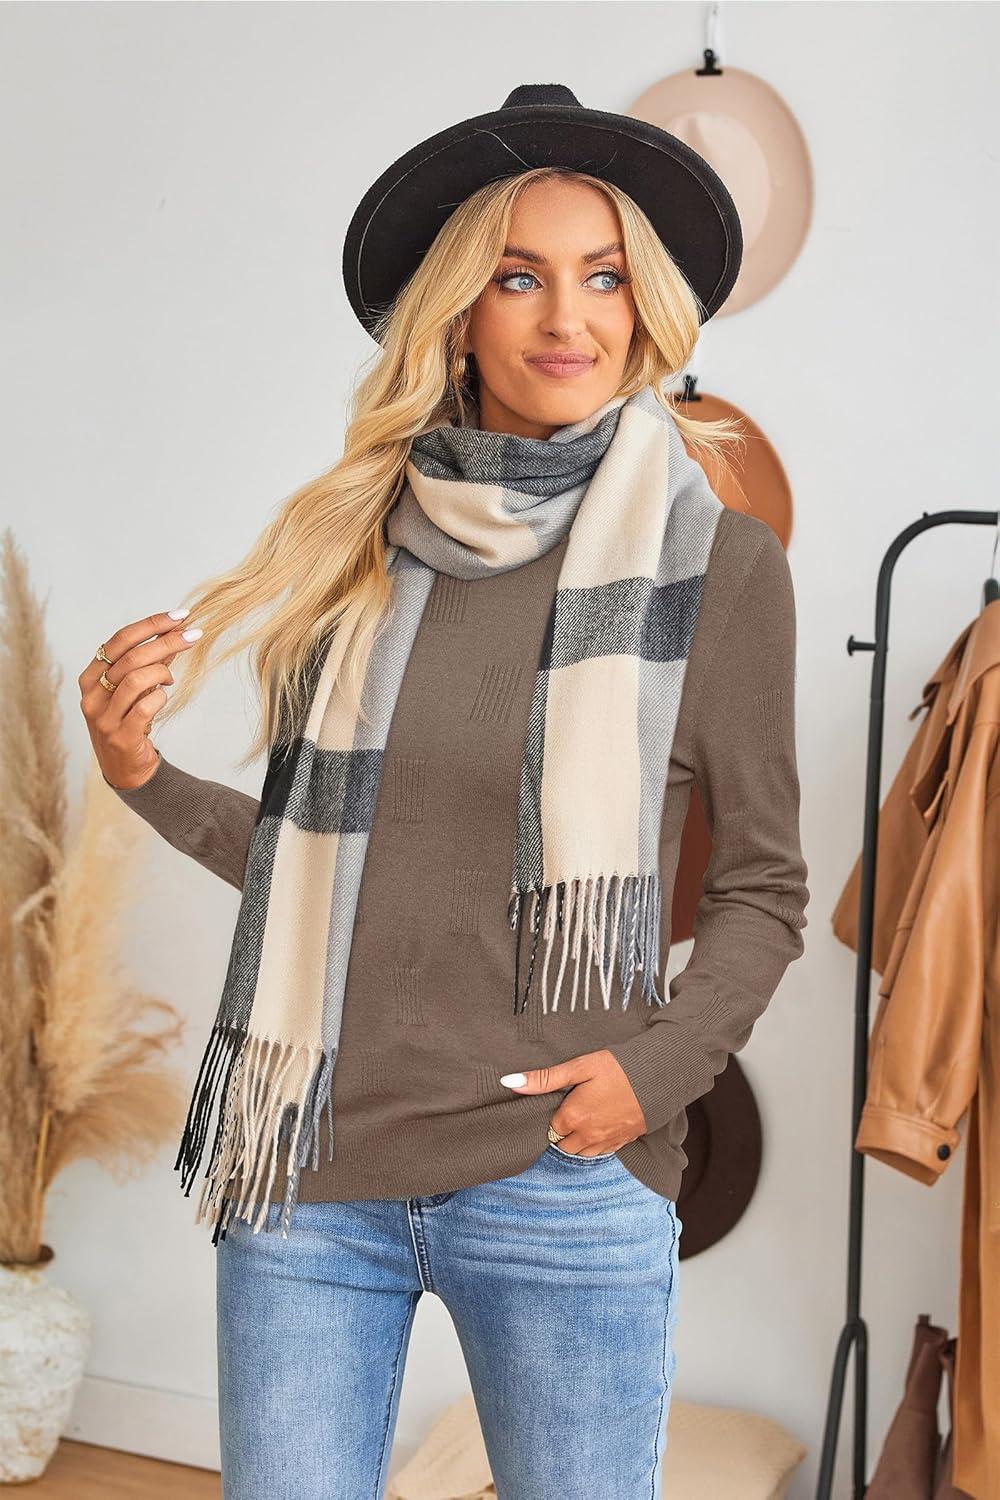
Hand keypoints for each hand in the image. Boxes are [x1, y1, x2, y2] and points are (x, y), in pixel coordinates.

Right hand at [79, 609, 201, 790]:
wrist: (125, 769)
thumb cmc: (129, 722)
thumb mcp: (135, 690)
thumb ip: (151, 663)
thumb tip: (176, 631)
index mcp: (90, 677)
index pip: (120, 640)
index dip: (151, 624)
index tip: (180, 615)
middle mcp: (92, 695)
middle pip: (131, 657)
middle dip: (167, 642)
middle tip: (194, 635)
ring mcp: (104, 717)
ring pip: (137, 679)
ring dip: (162, 673)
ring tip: (169, 679)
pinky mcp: (121, 736)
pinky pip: (146, 706)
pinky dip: (160, 697)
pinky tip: (162, 697)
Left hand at [500, 1048, 646, 1155]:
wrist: (658, 1076)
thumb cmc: (618, 1067)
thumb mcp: (580, 1067)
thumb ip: (545, 1078)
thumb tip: (509, 1082)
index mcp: (573, 1117)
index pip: (551, 1126)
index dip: (555, 1112)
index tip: (563, 1100)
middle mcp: (587, 1135)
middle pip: (563, 1143)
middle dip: (564, 1130)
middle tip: (573, 1107)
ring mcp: (606, 1142)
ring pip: (581, 1152)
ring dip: (578, 1139)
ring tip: (586, 1115)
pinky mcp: (623, 1142)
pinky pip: (601, 1152)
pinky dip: (596, 1143)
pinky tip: (602, 1124)